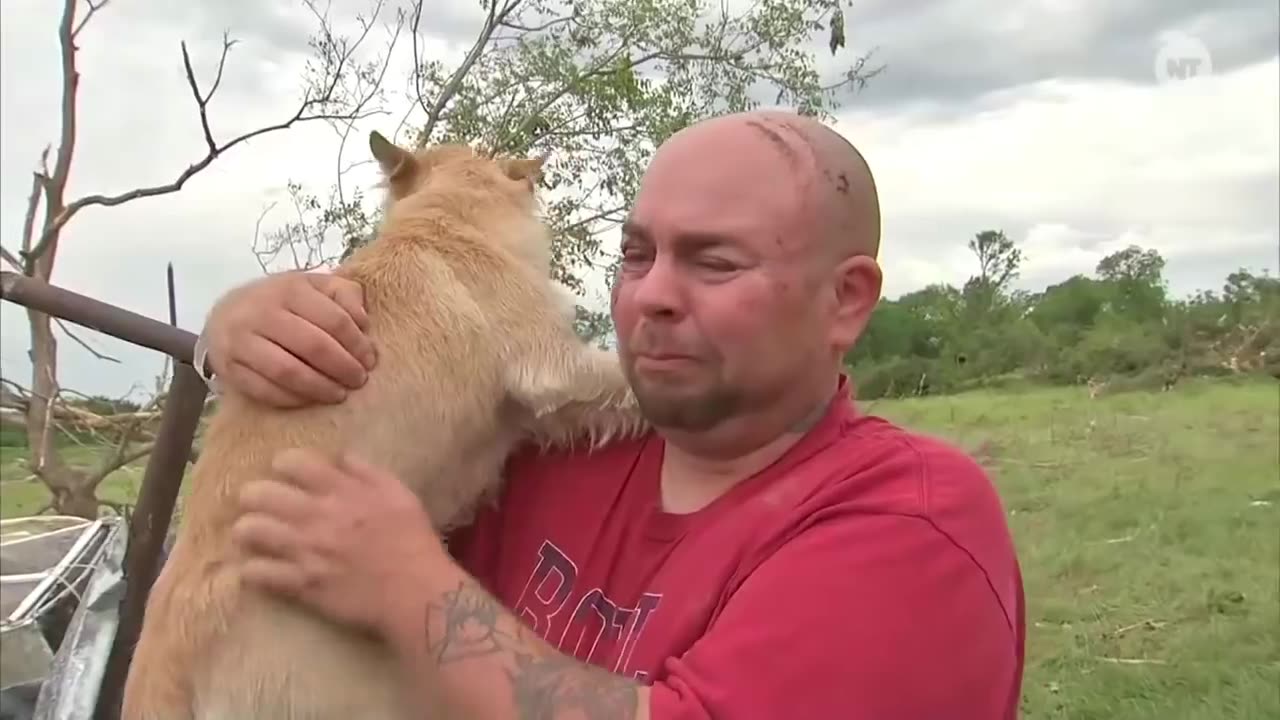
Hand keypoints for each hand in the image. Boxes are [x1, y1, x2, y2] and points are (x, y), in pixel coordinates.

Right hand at [205, 271, 377, 407]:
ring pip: (288, 372)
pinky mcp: (228, 368)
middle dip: (343, 368)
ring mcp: (241, 341)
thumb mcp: (313, 286)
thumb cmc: (282, 302)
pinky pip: (265, 390)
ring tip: (339, 394)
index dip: (358, 344)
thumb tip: (363, 322)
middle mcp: (262, 312)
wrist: (225, 314)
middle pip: (313, 346)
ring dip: (320, 388)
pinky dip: (292, 399)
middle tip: (359, 380)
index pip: (334, 320)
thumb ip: (343, 294)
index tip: (370, 360)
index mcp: (290, 289)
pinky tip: (311, 400)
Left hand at [230, 448, 441, 638]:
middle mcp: (317, 517)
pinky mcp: (301, 584)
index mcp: (342, 492)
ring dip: (246, 529)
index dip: (283, 464)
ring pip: (250, 530)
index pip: (293, 462)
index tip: (285, 473)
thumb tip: (339, 456)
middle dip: (253, 495)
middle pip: (260, 493)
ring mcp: (305, 552)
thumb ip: (367, 472)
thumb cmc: (412, 541)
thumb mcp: (400, 494)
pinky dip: (251, 569)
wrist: (416, 593)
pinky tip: (256, 568)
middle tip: (259, 503)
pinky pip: (257, 573)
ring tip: (250, 534)